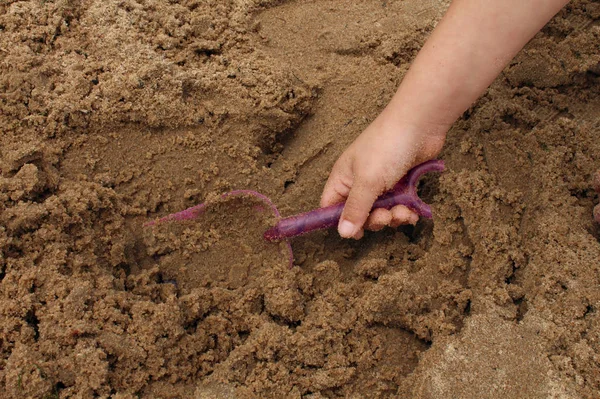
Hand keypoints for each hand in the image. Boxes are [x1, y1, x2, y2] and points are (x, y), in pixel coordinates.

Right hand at [321, 106, 446, 238]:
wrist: (421, 124)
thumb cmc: (387, 147)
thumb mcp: (368, 181)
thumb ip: (355, 209)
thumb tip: (343, 234)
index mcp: (343, 178)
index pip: (331, 206)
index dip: (340, 221)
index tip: (356, 232)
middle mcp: (359, 181)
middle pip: (359, 214)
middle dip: (374, 220)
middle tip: (386, 216)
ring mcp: (381, 183)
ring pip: (381, 212)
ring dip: (393, 217)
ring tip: (405, 212)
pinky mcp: (401, 183)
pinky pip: (399, 206)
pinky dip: (406, 212)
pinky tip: (414, 212)